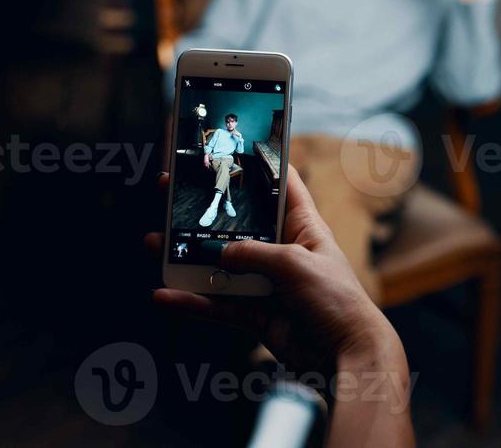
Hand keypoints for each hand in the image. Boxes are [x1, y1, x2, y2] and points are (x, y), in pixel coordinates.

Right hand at [147, 165, 404, 381]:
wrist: (345, 354)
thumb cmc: (334, 298)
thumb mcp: (293, 264)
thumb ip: (253, 254)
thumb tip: (217, 252)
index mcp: (302, 226)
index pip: (282, 183)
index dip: (259, 163)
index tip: (229, 146)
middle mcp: (282, 249)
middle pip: (238, 223)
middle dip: (206, 209)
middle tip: (170, 193)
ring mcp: (267, 281)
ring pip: (220, 265)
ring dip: (188, 257)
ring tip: (154, 243)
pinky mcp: (256, 313)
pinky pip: (218, 303)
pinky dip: (192, 302)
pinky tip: (165, 296)